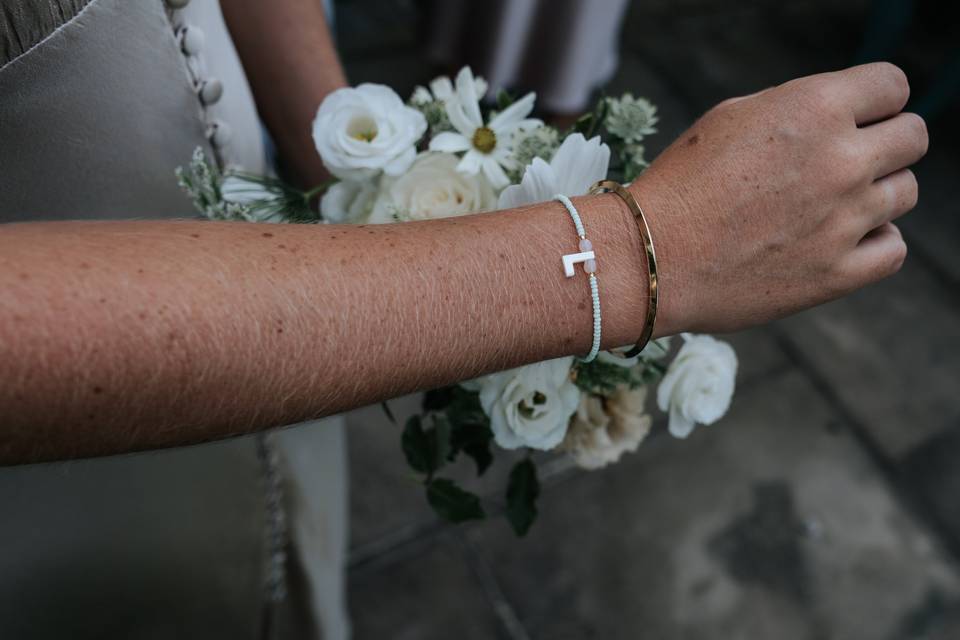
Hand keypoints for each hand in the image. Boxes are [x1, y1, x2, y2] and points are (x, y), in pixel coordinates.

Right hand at [632, 62, 927, 334]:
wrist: (647, 258)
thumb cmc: (680, 185)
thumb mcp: (731, 119)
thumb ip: (799, 110)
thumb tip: (842, 118)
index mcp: (813, 110)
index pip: (893, 86)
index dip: (874, 101)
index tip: (855, 119)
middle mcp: (840, 161)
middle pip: (914, 137)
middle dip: (883, 143)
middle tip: (841, 163)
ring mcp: (844, 220)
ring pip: (906, 193)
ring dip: (874, 194)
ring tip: (824, 207)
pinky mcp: (838, 274)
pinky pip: (894, 248)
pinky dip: (874, 243)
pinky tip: (836, 240)